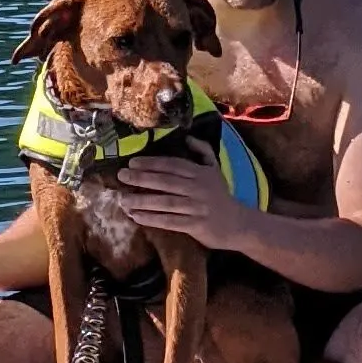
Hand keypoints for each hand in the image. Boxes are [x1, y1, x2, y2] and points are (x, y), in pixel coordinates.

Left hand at [111, 154, 247, 252]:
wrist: (239, 224)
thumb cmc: (221, 195)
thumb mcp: (215, 169)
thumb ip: (203, 151)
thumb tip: (186, 137)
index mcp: (200, 173)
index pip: (173, 165)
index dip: (152, 163)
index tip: (132, 162)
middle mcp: (198, 188)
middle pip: (166, 181)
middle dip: (142, 178)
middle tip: (122, 176)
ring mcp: (197, 207)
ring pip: (166, 202)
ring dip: (142, 201)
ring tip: (123, 200)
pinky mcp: (196, 225)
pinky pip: (170, 221)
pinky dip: (152, 219)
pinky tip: (136, 217)